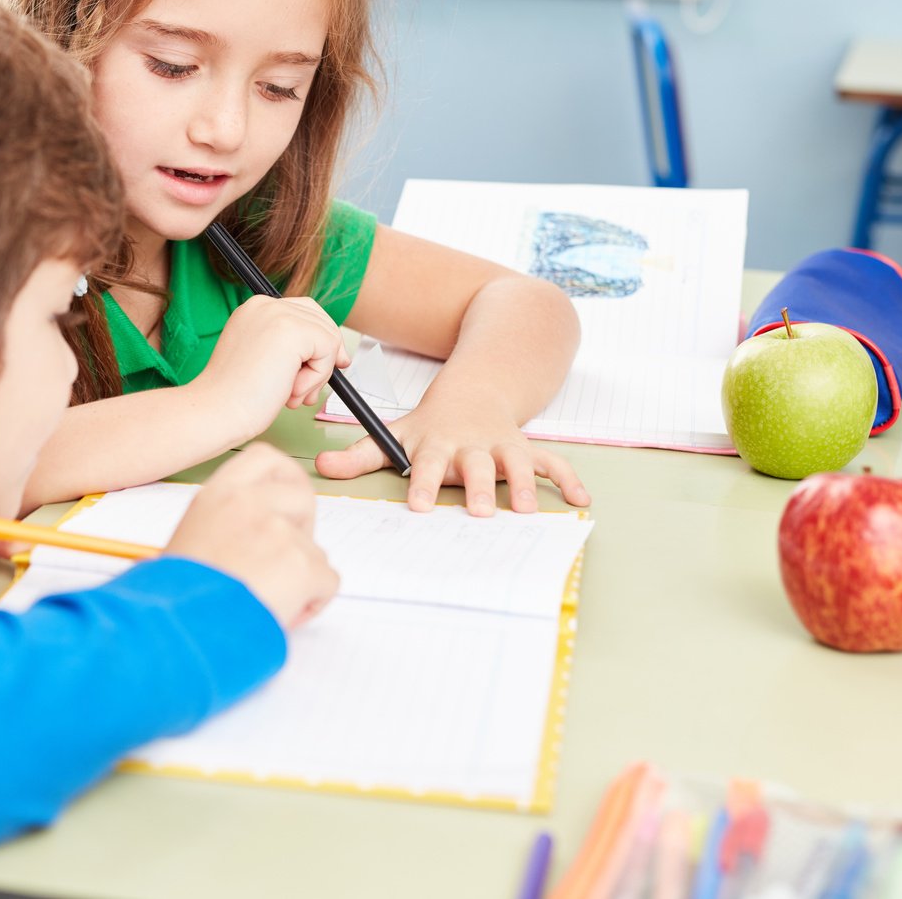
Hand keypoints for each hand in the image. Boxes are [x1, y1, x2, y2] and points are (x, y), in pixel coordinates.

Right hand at [165, 444, 338, 629]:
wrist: (177, 629)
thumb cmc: (176, 597)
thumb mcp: (192, 539)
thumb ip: (230, 524)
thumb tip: (257, 539)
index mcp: (219, 494)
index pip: (266, 458)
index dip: (286, 478)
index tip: (287, 501)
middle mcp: (250, 503)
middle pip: (303, 496)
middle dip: (303, 527)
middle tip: (281, 560)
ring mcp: (278, 531)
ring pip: (315, 549)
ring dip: (300, 577)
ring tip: (265, 602)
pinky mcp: (301, 564)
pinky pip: (328, 581)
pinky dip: (312, 602)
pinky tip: (279, 615)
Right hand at [192, 295, 349, 440]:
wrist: (217, 410)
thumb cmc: (235, 396)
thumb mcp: (264, 360)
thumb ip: (290, 349)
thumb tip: (334, 350)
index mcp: (254, 310)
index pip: (303, 312)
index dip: (320, 340)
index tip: (331, 364)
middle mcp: (265, 304)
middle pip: (321, 320)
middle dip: (324, 357)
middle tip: (310, 389)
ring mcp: (278, 314)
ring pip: (328, 338)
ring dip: (317, 374)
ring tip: (290, 394)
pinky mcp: (292, 330)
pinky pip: (328, 350)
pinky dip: (317, 377)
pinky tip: (290, 391)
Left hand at [315, 394, 591, 515]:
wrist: (473, 390)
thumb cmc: (430, 425)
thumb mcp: (394, 434)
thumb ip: (360, 455)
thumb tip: (319, 470)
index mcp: (438, 442)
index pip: (427, 463)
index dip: (422, 482)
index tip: (416, 505)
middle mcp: (471, 444)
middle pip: (475, 466)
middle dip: (478, 487)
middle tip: (479, 512)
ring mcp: (501, 445)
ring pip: (515, 463)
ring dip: (524, 485)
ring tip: (529, 509)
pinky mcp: (525, 448)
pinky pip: (551, 462)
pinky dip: (568, 479)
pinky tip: (582, 500)